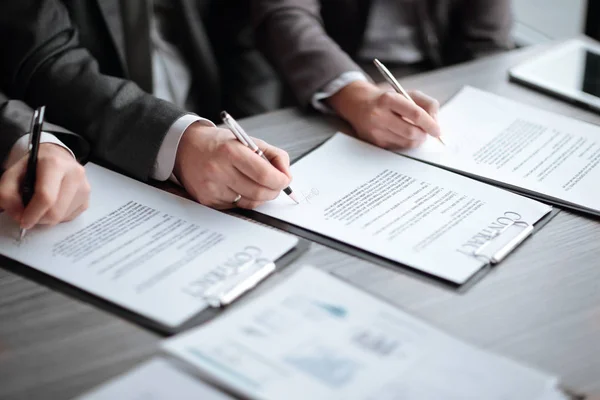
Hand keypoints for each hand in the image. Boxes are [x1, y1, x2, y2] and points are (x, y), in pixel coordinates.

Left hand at [0, 143, 90, 228]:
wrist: (56, 156)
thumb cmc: (34, 166)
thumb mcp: (13, 173)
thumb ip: (7, 194)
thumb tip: (19, 216)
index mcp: (55, 164)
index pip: (46, 197)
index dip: (32, 214)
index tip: (23, 221)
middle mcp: (74, 174)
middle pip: (56, 211)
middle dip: (39, 219)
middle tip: (30, 215)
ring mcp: (84, 187)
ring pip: (62, 217)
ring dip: (48, 218)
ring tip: (41, 206)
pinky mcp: (87, 198)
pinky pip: (70, 217)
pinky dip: (58, 216)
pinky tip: (53, 204)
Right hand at [173, 123, 291, 209]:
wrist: (185, 148)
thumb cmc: (218, 144)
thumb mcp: (247, 140)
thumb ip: (273, 155)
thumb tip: (287, 175)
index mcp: (231, 152)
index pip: (265, 175)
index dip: (281, 180)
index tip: (285, 179)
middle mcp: (219, 171)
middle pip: (259, 192)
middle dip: (274, 191)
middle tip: (275, 184)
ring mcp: (212, 188)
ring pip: (250, 202)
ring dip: (260, 196)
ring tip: (256, 183)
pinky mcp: (207, 200)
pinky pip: (237, 206)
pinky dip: (244, 199)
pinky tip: (239, 187)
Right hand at [326, 80, 440, 148]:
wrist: (358, 104)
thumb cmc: (386, 98)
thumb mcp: (406, 92)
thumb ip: (426, 103)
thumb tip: (435, 121)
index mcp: (388, 99)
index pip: (415, 114)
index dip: (430, 124)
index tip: (437, 130)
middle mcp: (379, 115)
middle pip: (411, 132)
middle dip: (424, 134)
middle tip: (427, 132)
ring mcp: (375, 131)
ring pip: (405, 143)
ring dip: (416, 140)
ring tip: (415, 132)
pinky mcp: (374, 142)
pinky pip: (397, 147)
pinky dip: (405, 142)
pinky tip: (401, 134)